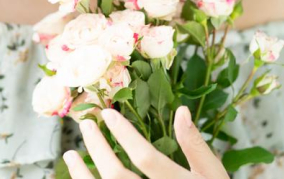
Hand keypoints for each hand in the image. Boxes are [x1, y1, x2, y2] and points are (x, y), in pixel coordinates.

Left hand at [63, 105, 229, 178]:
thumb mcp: (212, 173)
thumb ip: (196, 146)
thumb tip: (181, 111)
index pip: (145, 158)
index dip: (124, 134)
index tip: (107, 114)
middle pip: (117, 176)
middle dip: (97, 148)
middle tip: (86, 124)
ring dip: (82, 174)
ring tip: (70, 155)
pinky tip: (79, 177)